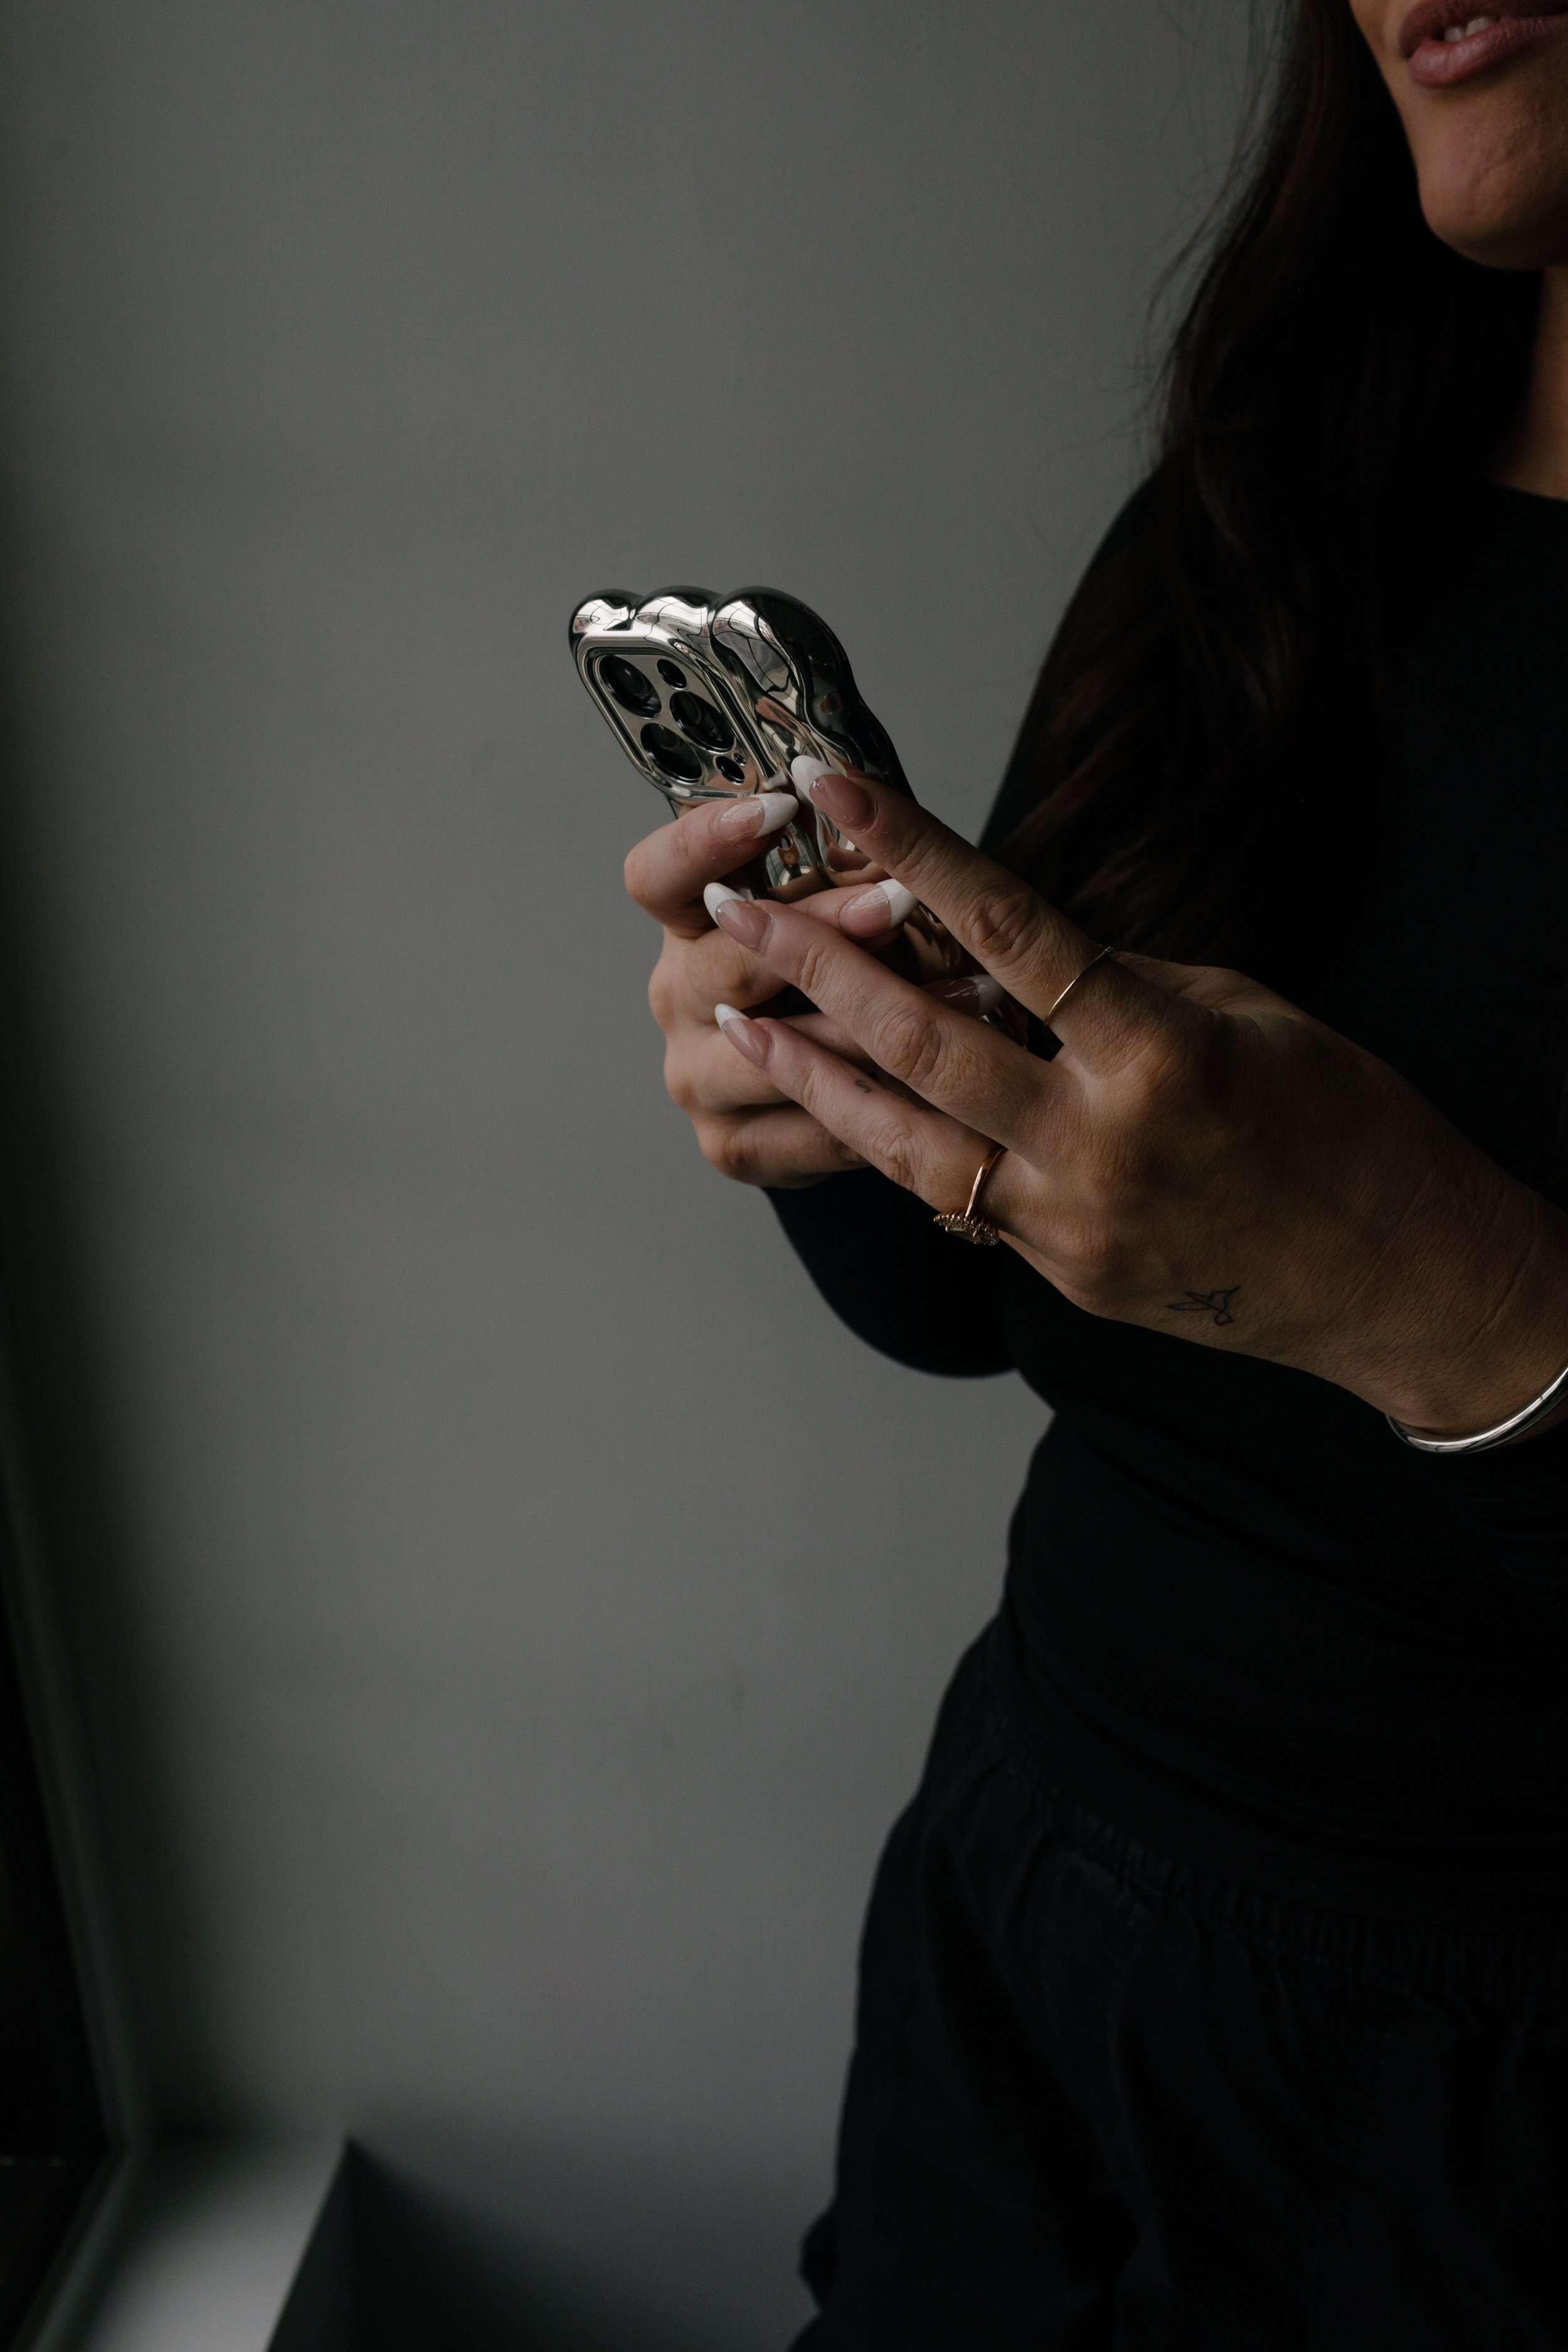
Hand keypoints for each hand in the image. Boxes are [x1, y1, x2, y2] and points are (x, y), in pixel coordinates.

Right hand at [624, 790, 986, 1188]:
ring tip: (969, 994)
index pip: (656, 876)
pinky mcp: (732, 1145)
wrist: (848, 1080)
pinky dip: (882, 1105)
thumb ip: (854, 860)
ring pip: (774, 1056)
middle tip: (900, 903)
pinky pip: (808, 1128)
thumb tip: (880, 805)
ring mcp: (696, 1076)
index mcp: (687, 922)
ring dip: (871, 1026)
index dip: (704, 841)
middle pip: (725, 967)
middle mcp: (677, 999)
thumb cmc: (852, 961)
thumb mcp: (851, 897)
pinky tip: (951, 1082)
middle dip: (821, 934)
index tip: (778, 806)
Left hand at [706, 767, 1567, 1437]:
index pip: (1008, 928)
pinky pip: (956, 1199)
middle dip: (813, 966)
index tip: (835, 785)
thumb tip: (1009, 955)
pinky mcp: (1061, 1274)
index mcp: (1160, 1051)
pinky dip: (895, 1144)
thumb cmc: (1340, 1122)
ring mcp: (1071, 1221)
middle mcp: (1100, 1141)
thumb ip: (1114, 986)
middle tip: (732, 910)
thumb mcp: (1239, 1013)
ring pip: (903, 1141)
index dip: (912, 847)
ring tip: (737, 1014)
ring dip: (813, 1072)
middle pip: (922, 1041)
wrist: (1398, 1277)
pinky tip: (839, 1099)